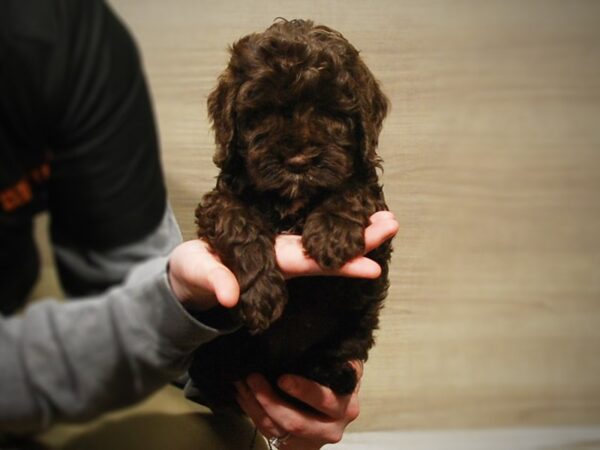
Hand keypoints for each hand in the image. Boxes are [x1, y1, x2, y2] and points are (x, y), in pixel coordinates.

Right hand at [168, 210, 397, 309]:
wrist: (193, 272)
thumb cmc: (197, 275)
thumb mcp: (202, 277)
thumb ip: (215, 283)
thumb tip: (228, 298)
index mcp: (272, 264)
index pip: (313, 264)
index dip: (343, 266)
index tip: (375, 265)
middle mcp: (285, 257)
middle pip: (329, 250)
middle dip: (362, 240)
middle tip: (393, 223)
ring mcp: (282, 248)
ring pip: (323, 239)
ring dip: (354, 230)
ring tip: (385, 218)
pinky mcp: (274, 238)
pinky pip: (309, 230)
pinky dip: (332, 222)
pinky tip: (351, 212)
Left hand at [235, 360, 364, 448]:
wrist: (337, 407)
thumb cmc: (338, 381)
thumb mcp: (344, 367)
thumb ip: (336, 358)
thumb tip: (322, 338)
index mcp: (345, 406)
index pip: (323, 400)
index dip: (302, 390)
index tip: (282, 378)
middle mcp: (331, 429)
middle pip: (296, 423)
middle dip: (270, 401)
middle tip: (253, 378)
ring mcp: (311, 441)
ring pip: (276, 429)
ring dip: (254, 405)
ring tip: (242, 383)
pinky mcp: (294, 446)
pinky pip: (268, 432)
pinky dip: (252, 412)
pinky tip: (243, 395)